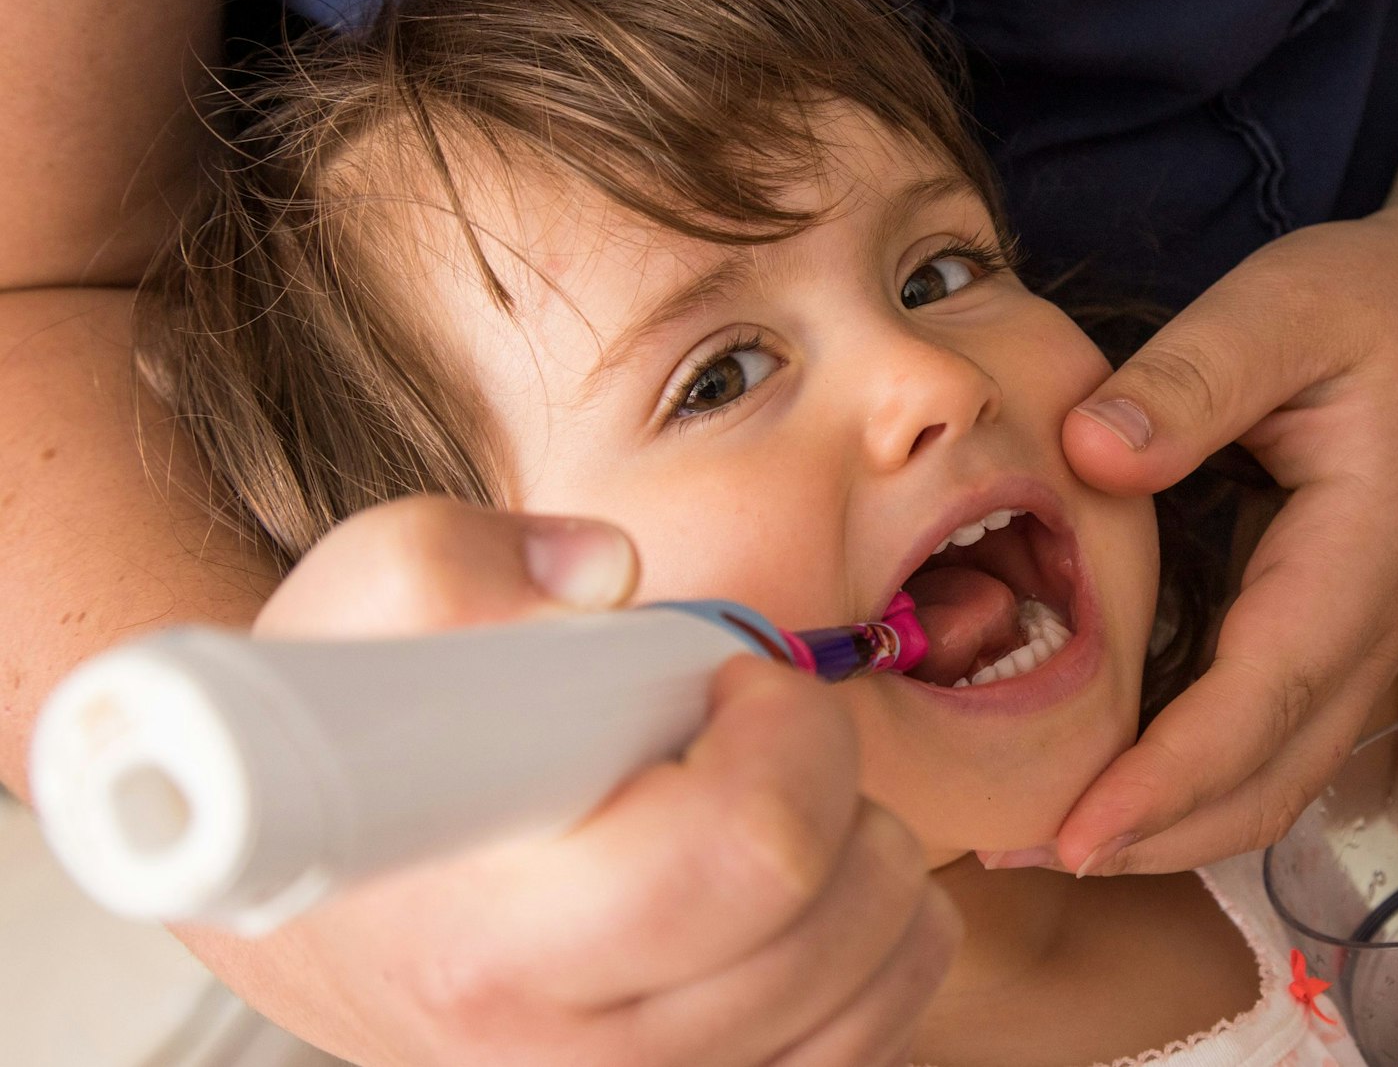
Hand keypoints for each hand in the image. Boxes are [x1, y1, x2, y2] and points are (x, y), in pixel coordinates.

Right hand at [190, 496, 957, 1065]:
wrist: (329, 919)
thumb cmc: (363, 754)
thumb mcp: (366, 617)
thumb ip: (468, 565)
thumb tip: (605, 574)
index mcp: (494, 942)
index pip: (750, 847)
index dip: (783, 731)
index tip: (729, 684)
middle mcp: (575, 1059)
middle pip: (839, 913)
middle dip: (834, 779)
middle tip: (744, 736)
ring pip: (884, 974)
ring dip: (863, 859)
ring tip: (751, 808)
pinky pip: (883, 1033)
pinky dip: (878, 947)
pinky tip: (791, 890)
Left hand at [1053, 214, 1397, 873]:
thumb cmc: (1373, 309)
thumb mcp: (1283, 305)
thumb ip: (1193, 376)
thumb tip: (1089, 453)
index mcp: (1361, 557)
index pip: (1263, 699)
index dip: (1169, 780)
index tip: (1073, 833)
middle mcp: (1369, 627)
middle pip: (1269, 781)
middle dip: (1150, 838)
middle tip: (1009, 853)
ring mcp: (1356, 647)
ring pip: (1270, 783)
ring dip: (1165, 829)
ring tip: (1037, 838)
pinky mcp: (1327, 645)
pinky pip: (1264, 749)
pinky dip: (1186, 787)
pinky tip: (1102, 778)